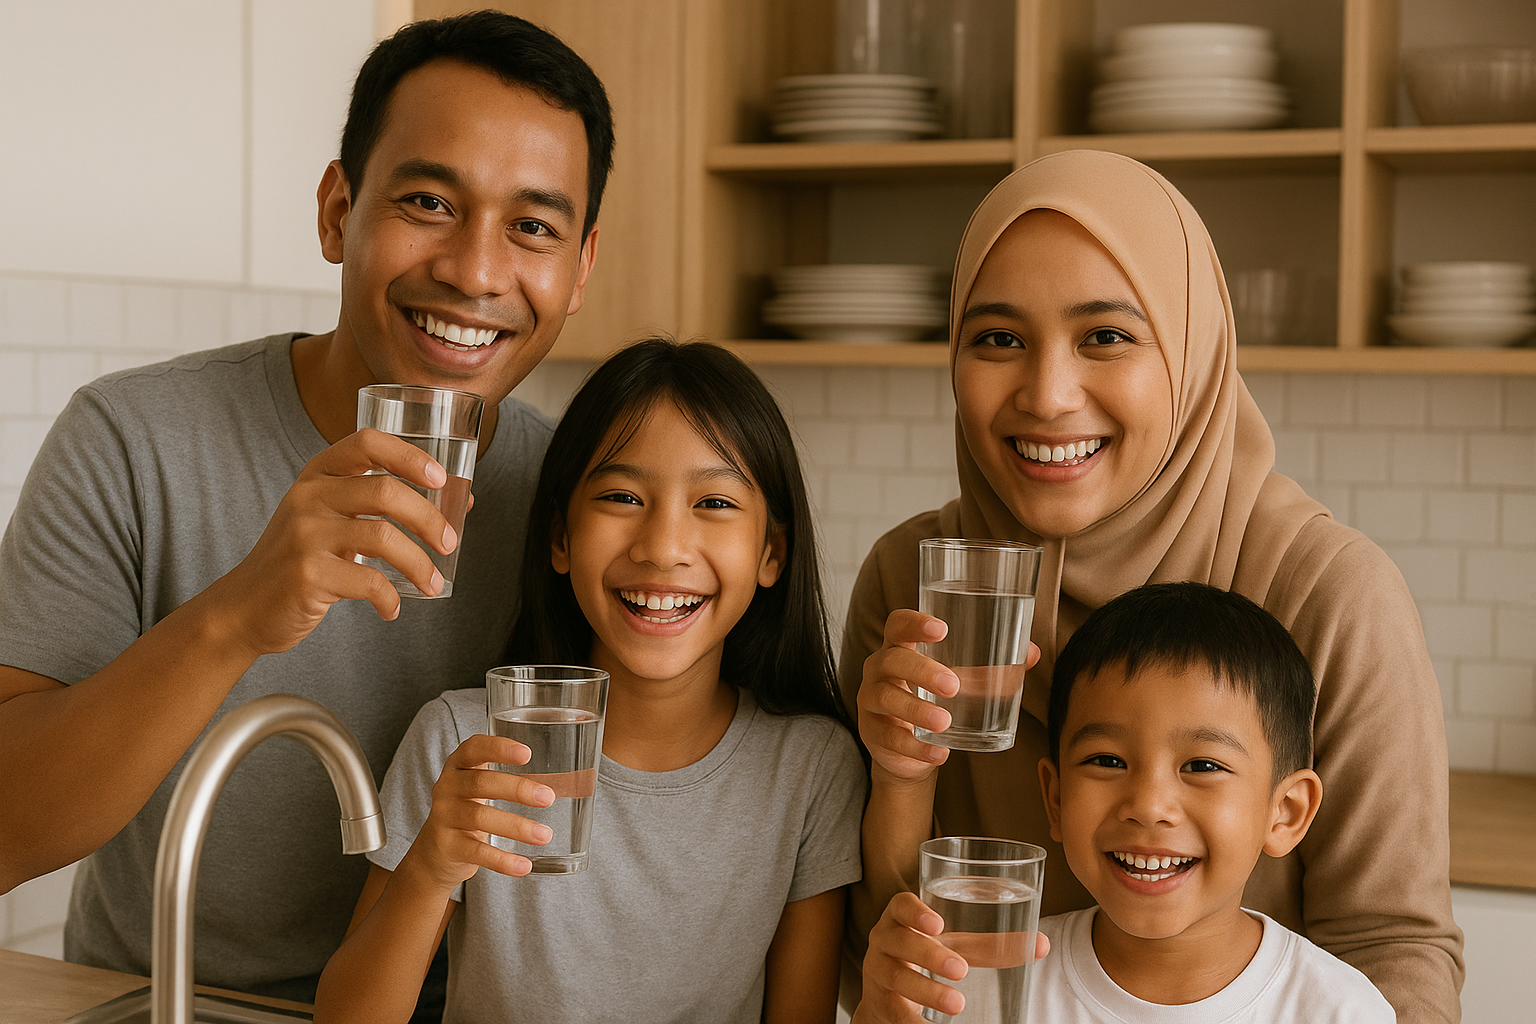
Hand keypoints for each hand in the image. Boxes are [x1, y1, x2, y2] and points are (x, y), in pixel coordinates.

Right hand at [210, 428, 459, 656]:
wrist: (244, 608)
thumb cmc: (301, 560)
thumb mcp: (327, 519)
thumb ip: (375, 506)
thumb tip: (458, 503)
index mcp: (317, 475)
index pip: (367, 442)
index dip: (410, 455)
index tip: (440, 478)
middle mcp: (308, 497)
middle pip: (386, 491)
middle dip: (429, 518)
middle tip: (448, 542)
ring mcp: (305, 535)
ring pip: (384, 538)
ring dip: (420, 565)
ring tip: (432, 583)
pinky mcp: (307, 574)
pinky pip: (369, 582)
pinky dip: (390, 599)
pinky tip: (392, 609)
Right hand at [398, 733, 556, 892]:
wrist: (434, 853)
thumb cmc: (468, 809)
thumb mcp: (479, 788)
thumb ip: (507, 777)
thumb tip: (567, 780)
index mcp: (458, 766)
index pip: (474, 748)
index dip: (498, 748)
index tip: (527, 753)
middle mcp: (446, 787)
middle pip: (481, 783)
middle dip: (517, 789)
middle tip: (548, 797)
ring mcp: (443, 817)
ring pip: (480, 818)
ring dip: (517, 827)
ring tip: (545, 835)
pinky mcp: (446, 846)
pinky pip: (476, 852)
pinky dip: (502, 860)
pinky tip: (524, 866)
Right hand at [853, 891, 1050, 1023]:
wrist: (885, 991)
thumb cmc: (926, 955)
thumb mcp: (955, 946)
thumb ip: (992, 945)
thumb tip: (1042, 944)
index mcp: (901, 918)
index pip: (900, 905)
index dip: (915, 912)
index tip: (938, 925)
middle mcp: (883, 941)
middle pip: (900, 942)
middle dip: (930, 955)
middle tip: (961, 969)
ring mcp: (877, 972)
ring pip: (897, 978)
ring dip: (927, 992)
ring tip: (957, 1004)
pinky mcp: (879, 1002)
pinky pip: (893, 1011)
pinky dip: (913, 1021)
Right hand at [858, 610, 1040, 786]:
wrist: (909, 748)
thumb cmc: (934, 699)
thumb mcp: (961, 680)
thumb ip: (993, 666)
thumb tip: (1031, 653)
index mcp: (900, 646)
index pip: (897, 624)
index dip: (914, 623)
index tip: (942, 629)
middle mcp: (879, 668)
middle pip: (891, 659)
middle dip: (921, 670)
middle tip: (953, 685)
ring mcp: (870, 700)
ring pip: (886, 698)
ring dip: (916, 710)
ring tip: (945, 722)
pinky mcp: (871, 732)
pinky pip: (890, 738)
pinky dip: (915, 747)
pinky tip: (939, 753)